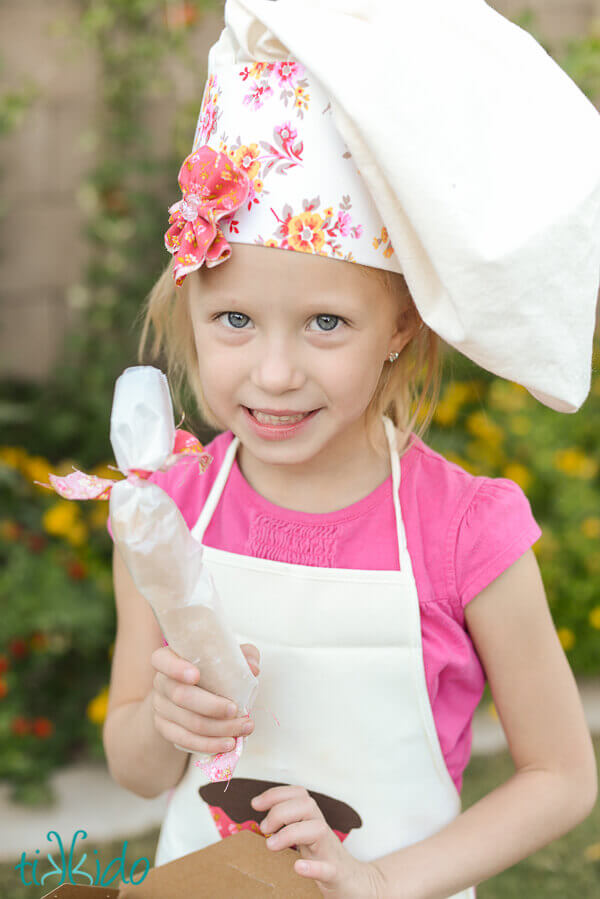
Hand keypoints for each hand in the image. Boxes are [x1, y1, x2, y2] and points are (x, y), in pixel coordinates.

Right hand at [149, 643, 258, 753]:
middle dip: (211, 706)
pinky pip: (186, 741)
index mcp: (168, 658)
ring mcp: (161, 708)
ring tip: (244, 728)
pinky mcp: (166, 729)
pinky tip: (228, 743)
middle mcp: (161, 683)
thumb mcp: (227, 656)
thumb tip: (254, 668)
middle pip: (180, 696)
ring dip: (218, 729)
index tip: (195, 675)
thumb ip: (243, 655)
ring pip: (188, 722)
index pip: (162, 660)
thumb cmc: (211, 670)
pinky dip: (209, 744)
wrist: (192, 694)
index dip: (176, 668)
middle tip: (235, 709)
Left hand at [251, 785, 384, 897]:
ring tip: (271, 845)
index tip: (255, 804)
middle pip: (307, 805)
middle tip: (264, 829)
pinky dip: (312, 867)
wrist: (357, 884)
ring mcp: (330, 852)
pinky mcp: (337, 875)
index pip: (298, 795)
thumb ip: (289, 827)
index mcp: (313, 822)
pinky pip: (328, 868)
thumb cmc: (326, 860)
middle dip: (280, 811)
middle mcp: (322, 832)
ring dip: (291, 833)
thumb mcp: (306, 839)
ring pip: (318, 829)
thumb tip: (261, 822)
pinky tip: (298, 866)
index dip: (276, 794)